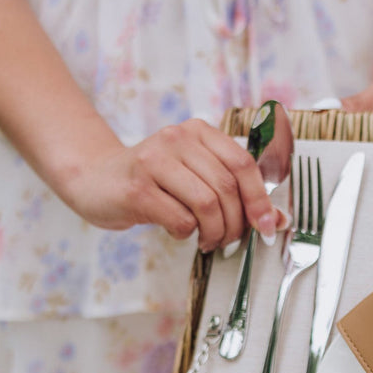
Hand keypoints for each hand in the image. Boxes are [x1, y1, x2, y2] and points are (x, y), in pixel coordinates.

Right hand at [58, 118, 283, 250]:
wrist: (96, 180)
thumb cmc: (154, 183)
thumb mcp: (196, 178)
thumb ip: (235, 193)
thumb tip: (277, 220)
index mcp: (198, 132)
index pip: (243, 163)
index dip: (260, 199)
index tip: (267, 225)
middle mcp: (176, 139)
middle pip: (227, 186)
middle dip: (236, 222)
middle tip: (230, 240)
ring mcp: (154, 161)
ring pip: (207, 204)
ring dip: (214, 232)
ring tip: (208, 240)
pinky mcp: (137, 188)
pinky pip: (180, 219)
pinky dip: (187, 234)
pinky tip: (179, 231)